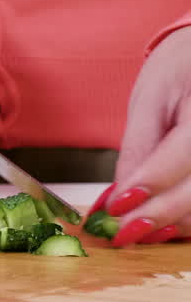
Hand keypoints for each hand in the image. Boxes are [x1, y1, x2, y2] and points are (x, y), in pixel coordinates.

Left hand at [96, 26, 190, 245]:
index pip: (187, 152)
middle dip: (162, 213)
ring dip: (178, 222)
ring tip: (140, 230)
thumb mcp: (150, 101)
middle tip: (122, 232)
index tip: (116, 207)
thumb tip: (120, 197)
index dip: (152, 184)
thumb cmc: (180, 70)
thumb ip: (139, 150)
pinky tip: (166, 223)